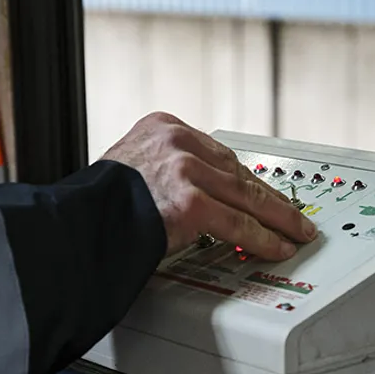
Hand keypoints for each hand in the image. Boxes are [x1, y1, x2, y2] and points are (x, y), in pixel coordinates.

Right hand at [102, 111, 315, 260]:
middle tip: (293, 213)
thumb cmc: (96, 207)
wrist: (78, 224)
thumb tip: (183, 194)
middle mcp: (177, 141)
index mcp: (162, 127)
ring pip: (246, 197)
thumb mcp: (128, 169)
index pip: (218, 152)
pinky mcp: (191, 202)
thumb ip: (159, 172)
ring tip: (296, 232)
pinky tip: (278, 247)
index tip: (261, 190)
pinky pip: (237, 224)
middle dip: (270, 198)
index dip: (244, 177)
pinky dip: (262, 238)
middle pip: (238, 171)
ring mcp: (186, 170)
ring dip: (278, 219)